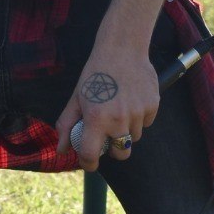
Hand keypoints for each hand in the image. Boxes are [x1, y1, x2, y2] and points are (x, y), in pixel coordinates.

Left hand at [55, 44, 159, 171]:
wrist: (122, 50)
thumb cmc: (95, 73)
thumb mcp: (76, 97)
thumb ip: (67, 125)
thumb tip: (61, 150)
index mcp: (96, 118)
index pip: (91, 155)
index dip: (88, 163)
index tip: (88, 162)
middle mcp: (119, 119)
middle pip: (121, 154)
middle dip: (114, 150)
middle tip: (107, 135)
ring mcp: (138, 113)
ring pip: (134, 137)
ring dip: (126, 130)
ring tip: (119, 109)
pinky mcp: (153, 106)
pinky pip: (146, 123)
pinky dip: (139, 118)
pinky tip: (131, 100)